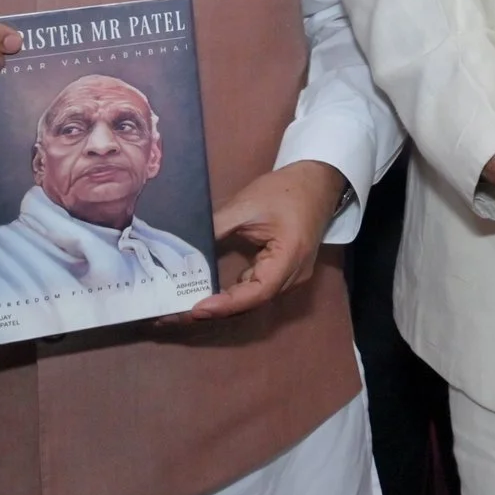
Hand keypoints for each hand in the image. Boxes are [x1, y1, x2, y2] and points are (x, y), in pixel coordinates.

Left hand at [171, 159, 347, 322]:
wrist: (318, 181)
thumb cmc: (286, 190)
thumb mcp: (247, 205)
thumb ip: (216, 227)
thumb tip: (182, 245)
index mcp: (290, 257)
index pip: (257, 292)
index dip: (226, 304)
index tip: (195, 308)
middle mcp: (294, 276)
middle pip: (253, 302)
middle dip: (216, 310)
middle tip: (177, 313)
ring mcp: (291, 276)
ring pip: (253, 299)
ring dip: (222, 305)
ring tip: (185, 307)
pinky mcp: (283, 272)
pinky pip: (256, 290)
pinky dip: (232, 294)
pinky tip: (208, 292)